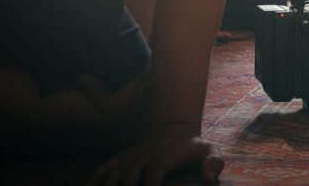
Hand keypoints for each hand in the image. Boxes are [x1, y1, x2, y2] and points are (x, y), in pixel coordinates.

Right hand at [89, 124, 223, 185]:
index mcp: (166, 155)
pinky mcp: (123, 158)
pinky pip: (105, 167)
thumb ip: (214, 162)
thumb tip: (209, 178)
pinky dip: (94, 178)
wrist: (174, 127)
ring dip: (108, 185)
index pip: (154, 172)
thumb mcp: (210, 149)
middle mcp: (145, 155)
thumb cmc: (193, 146)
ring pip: (114, 173)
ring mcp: (132, 156)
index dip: (150, 185)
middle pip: (128, 176)